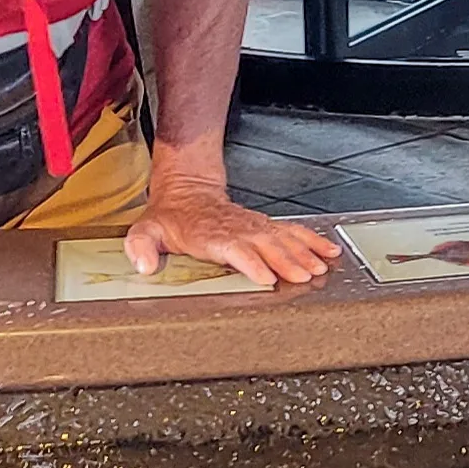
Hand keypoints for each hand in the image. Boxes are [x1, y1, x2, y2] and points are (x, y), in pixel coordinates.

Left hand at [125, 175, 336, 286]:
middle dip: (286, 261)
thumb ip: (140, 246)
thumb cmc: (172, 218)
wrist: (188, 191)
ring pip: (283, 239)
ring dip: (303, 253)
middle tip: (303, 276)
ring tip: (319, 268)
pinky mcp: (265, 225)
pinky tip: (328, 250)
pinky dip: (312, 240)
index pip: (233, 249)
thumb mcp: (146, 230)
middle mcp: (236, 230)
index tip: (265, 277)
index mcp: (209, 235)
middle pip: (265, 245)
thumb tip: (143, 265)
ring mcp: (254, 227)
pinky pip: (292, 232)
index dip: (250, 262)